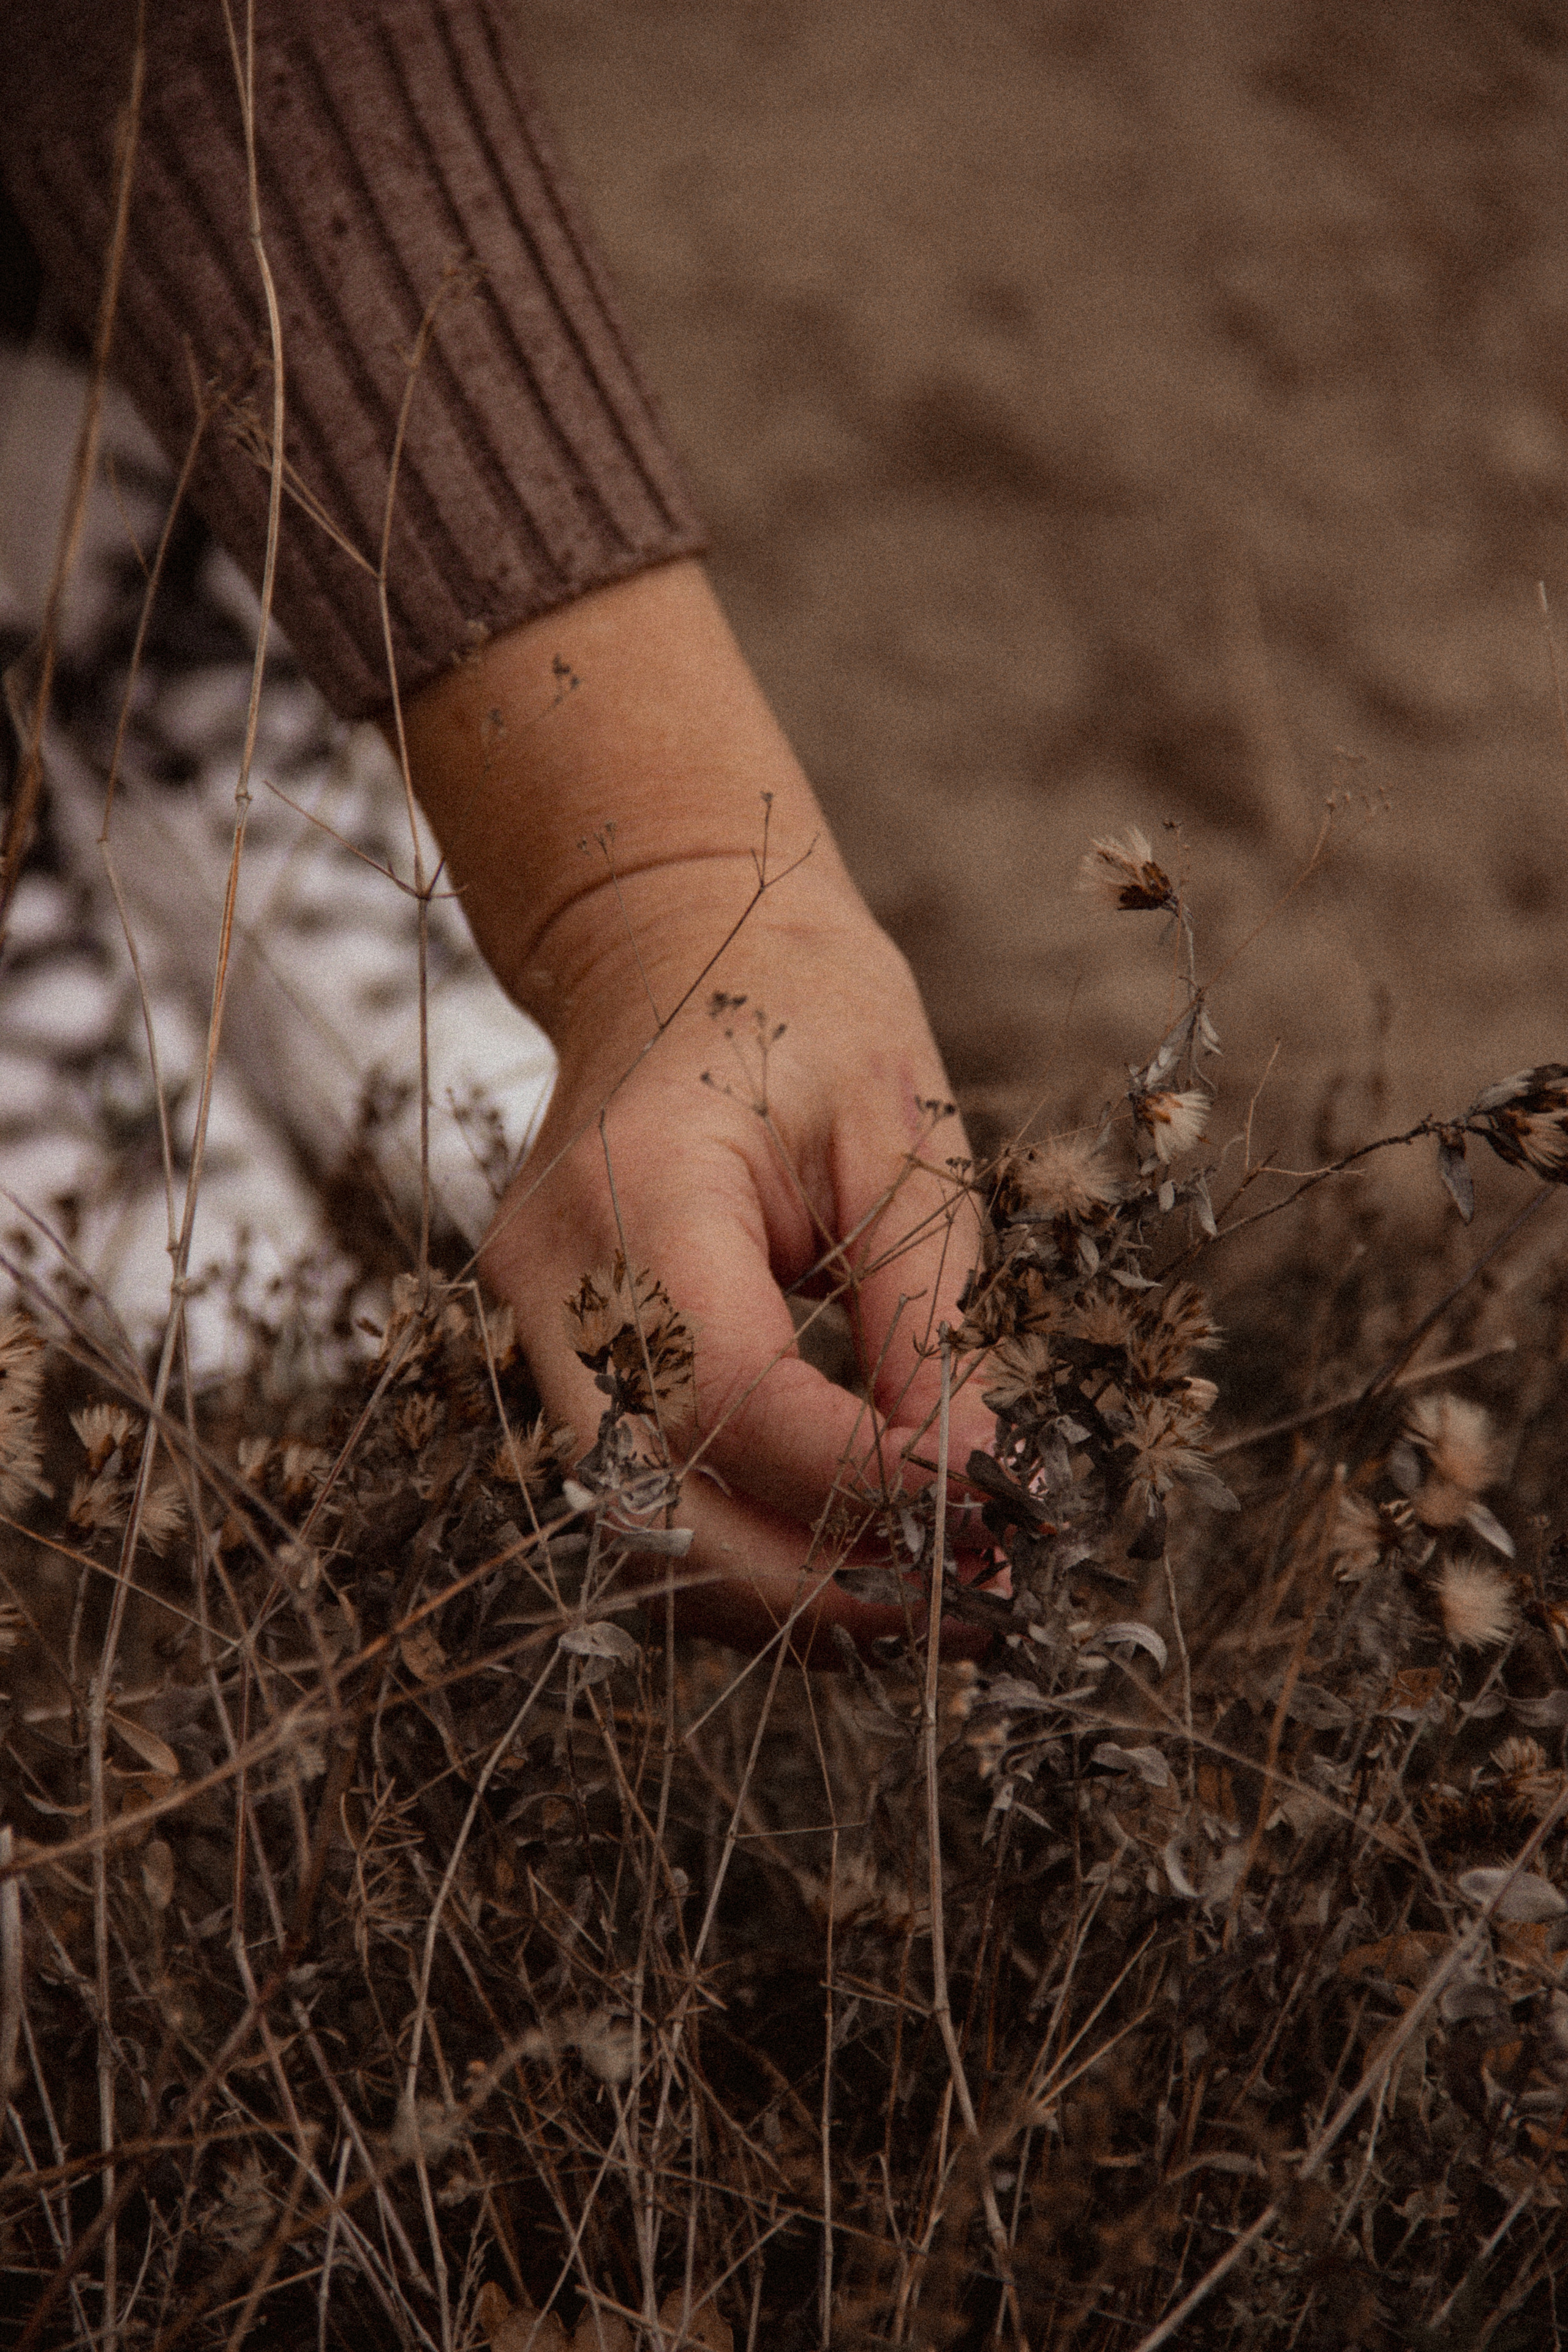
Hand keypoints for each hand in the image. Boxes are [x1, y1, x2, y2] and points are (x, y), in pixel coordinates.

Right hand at [480, 850, 992, 1655]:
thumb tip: (970, 1479)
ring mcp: (528, 1325)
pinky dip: (739, 1540)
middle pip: (657, 1501)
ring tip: (923, 1596)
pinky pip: (636, 1488)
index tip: (988, 1506)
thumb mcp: (903, 1143)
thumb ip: (925, 1319)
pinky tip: (847, 1552)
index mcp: (637, 1192)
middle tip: (966, 1605)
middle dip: (816, 1584)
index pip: (733, 1396)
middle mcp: (551, 1279)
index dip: (862, 1479)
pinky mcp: (550, 1355)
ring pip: (634, 1526)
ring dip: (779, 1587)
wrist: (676, 947)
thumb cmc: (804, 1017)